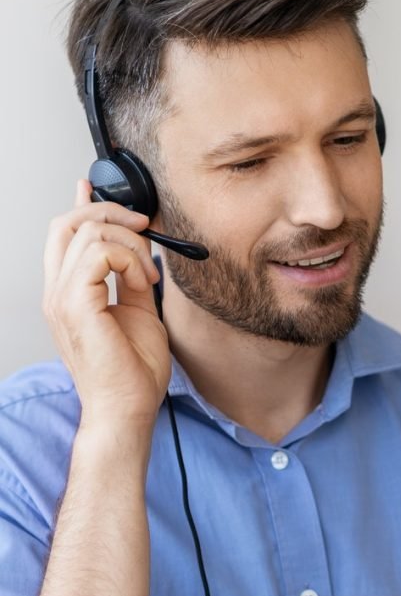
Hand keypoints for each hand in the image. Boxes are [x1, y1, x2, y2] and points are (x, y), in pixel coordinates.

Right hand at [43, 181, 169, 431]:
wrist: (128, 408)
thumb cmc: (133, 373)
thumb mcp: (139, 313)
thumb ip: (133, 280)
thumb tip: (140, 253)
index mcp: (68, 294)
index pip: (63, 235)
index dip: (79, 204)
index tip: (95, 187)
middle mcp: (58, 292)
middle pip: (68, 222)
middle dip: (112, 213)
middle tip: (145, 227)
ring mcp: (61, 298)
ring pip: (87, 231)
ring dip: (130, 243)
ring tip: (149, 274)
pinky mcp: (76, 304)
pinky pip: (99, 253)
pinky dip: (130, 259)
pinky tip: (144, 281)